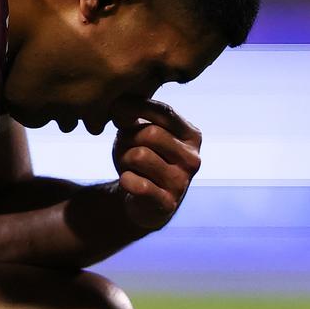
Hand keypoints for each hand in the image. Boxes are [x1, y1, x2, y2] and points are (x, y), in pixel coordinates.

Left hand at [110, 98, 201, 229]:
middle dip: (128, 138)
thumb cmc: (144, 157)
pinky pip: (138, 184)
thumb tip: (119, 105)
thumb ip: (134, 113)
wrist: (145, 201)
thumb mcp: (140, 131)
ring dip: (124, 158)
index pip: (165, 112)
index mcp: (191, 136)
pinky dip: (125, 180)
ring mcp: (182, 183)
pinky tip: (127, 181)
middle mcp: (192, 159)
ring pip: (140, 156)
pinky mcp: (168, 203)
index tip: (117, 112)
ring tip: (126, 164)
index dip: (136, 108)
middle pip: (150, 133)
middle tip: (122, 147)